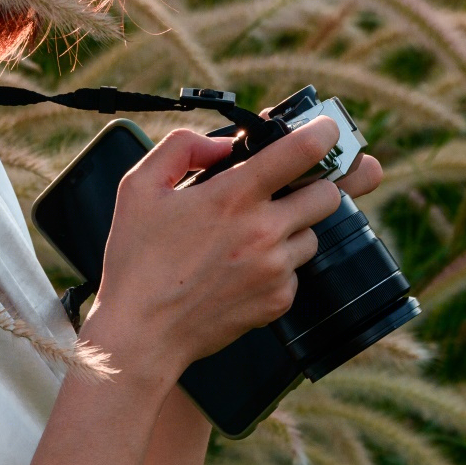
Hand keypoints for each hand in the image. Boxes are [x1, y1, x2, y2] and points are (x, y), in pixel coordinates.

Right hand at [82, 116, 346, 389]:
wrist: (141, 333)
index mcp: (234, 195)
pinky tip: (242, 269)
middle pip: (328, 194)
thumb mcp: (139, 185)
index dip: (323, 133)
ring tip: (249, 238)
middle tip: (285, 191)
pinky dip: (279, 267)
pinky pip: (297, 272)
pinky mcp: (278, 301)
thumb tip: (224, 144)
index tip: (326, 130)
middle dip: (314, 185)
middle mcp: (264, 231)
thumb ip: (183, 147)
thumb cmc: (137, 260)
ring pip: (313, 235)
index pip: (302, 151)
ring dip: (293, 229)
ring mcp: (275, 269)